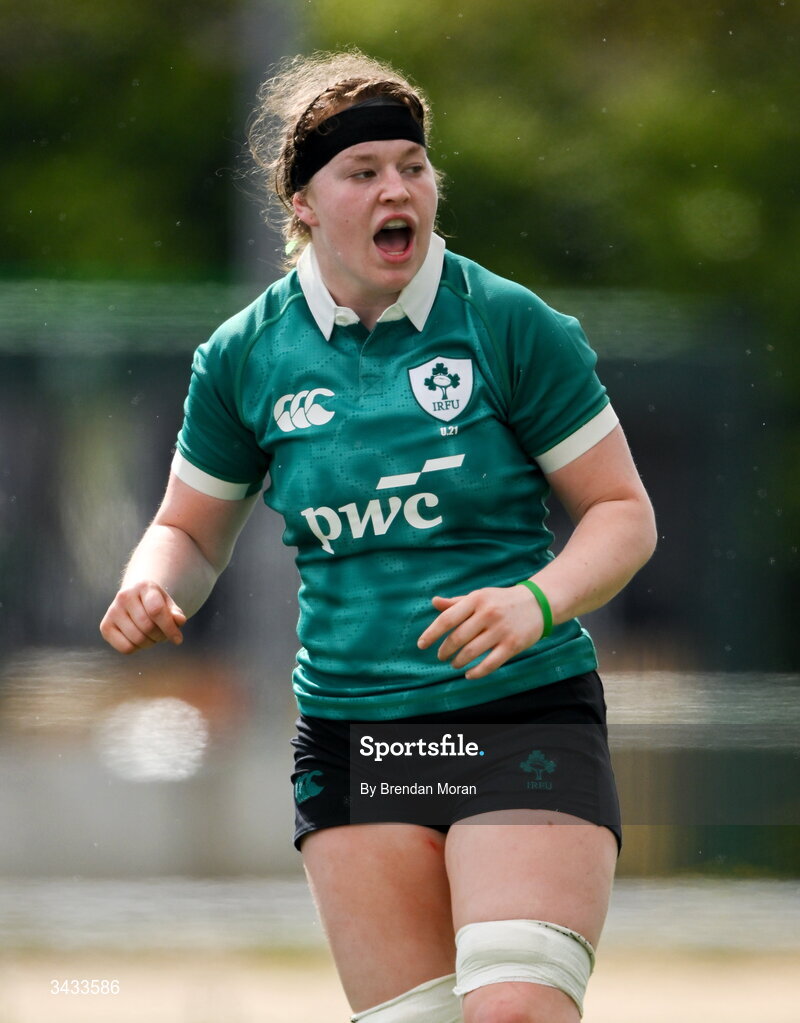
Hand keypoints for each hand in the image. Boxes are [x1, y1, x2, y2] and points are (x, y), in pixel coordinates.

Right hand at [100, 581, 186, 654]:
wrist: (134, 599)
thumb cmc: (155, 603)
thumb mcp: (168, 604)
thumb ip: (176, 613)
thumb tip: (180, 621)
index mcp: (143, 586)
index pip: (156, 611)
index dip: (170, 628)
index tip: (178, 639)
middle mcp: (124, 596)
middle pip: (147, 627)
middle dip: (160, 636)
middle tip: (163, 635)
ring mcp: (112, 611)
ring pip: (137, 639)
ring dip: (150, 643)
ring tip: (152, 636)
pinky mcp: (105, 626)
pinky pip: (125, 648)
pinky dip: (137, 649)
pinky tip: (140, 640)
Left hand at [417, 586, 544, 679]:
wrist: (538, 603)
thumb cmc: (502, 601)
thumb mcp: (480, 596)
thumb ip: (457, 603)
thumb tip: (434, 602)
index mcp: (476, 600)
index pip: (447, 619)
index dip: (431, 634)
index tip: (421, 645)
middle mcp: (488, 614)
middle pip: (457, 638)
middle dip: (445, 650)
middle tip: (441, 656)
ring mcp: (501, 630)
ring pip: (471, 652)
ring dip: (458, 661)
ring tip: (454, 664)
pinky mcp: (513, 645)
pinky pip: (490, 664)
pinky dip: (476, 672)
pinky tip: (469, 674)